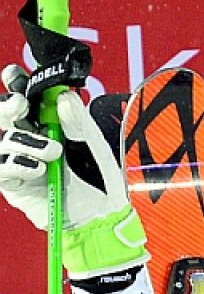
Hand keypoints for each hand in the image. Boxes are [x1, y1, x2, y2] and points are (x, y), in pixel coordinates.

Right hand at [0, 67, 144, 278]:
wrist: (103, 219)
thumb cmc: (102, 183)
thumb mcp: (95, 148)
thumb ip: (79, 123)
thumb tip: (63, 96)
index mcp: (50, 127)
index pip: (27, 99)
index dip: (16, 84)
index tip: (14, 73)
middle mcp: (31, 141)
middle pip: (5, 115)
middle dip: (8, 105)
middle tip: (21, 104)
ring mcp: (20, 162)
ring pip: (3, 139)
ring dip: (25, 141)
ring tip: (53, 152)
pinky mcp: (14, 185)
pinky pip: (2, 168)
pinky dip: (18, 164)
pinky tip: (38, 169)